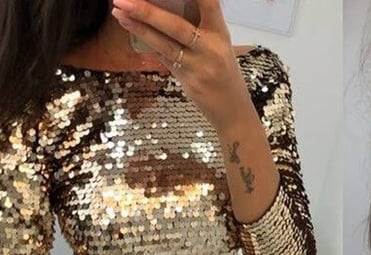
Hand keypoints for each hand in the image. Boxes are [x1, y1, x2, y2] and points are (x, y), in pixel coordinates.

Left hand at [111, 0, 247, 131]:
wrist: (233, 111)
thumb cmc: (225, 73)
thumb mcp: (219, 46)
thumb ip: (199, 27)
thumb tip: (163, 7)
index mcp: (220, 33)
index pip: (209, 3)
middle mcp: (211, 48)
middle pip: (176, 26)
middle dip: (148, 12)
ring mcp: (199, 67)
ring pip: (165, 45)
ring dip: (140, 28)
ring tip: (119, 13)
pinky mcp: (189, 83)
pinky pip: (165, 60)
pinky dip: (148, 45)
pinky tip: (132, 31)